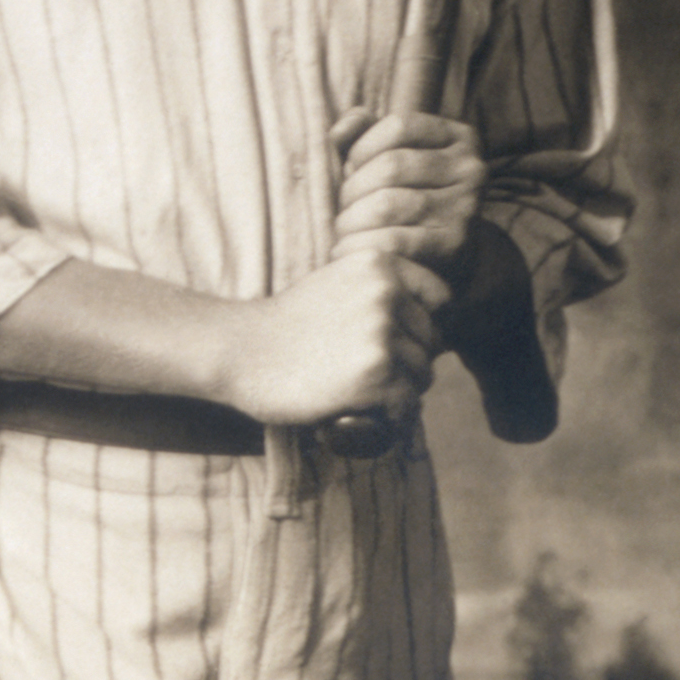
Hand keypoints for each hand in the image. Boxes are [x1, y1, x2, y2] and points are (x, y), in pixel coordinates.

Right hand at [218, 247, 450, 427]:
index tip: (396, 342)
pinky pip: (408, 404)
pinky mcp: (376, 375)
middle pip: (432, 340)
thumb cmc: (287, 326)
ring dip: (400, 391)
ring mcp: (382, 334)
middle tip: (368, 375)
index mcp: (379, 263)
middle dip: (410, 361)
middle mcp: (386, 292)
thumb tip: (435, 328)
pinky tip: (362, 412)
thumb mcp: (337, 283)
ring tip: (361, 392)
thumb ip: (380, 291)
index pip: (439, 297)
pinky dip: (390, 416)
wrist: (240, 351)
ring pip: (423, 374)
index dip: (422, 325)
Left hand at [329, 105, 485, 275]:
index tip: (350, 172)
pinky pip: (393, 239)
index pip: (400, 125)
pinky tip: (344, 253)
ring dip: (351, 220)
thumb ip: (363, 135)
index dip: (362, 147)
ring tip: (342, 233)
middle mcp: (471, 168)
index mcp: (460, 138)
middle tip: (342, 212)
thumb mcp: (391, 161)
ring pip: (387, 204)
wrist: (444, 266)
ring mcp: (466, 207)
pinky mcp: (455, 245)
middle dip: (352, 190)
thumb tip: (339, 130)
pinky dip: (359, 245)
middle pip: (391, 166)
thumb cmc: (407, 205)